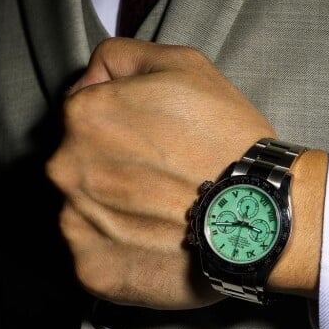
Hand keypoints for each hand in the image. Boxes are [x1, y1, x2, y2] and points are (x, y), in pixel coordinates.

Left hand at [47, 38, 276, 308]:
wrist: (263, 215)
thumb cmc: (228, 139)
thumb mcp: (183, 65)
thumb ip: (122, 58)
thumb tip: (93, 75)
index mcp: (83, 115)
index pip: (81, 113)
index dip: (120, 122)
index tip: (151, 138)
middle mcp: (66, 169)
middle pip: (77, 164)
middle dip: (111, 167)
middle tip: (162, 175)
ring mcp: (76, 224)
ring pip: (84, 211)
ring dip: (114, 210)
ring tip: (163, 210)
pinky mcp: (92, 271)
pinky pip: (95, 256)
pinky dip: (120, 251)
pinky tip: (156, 241)